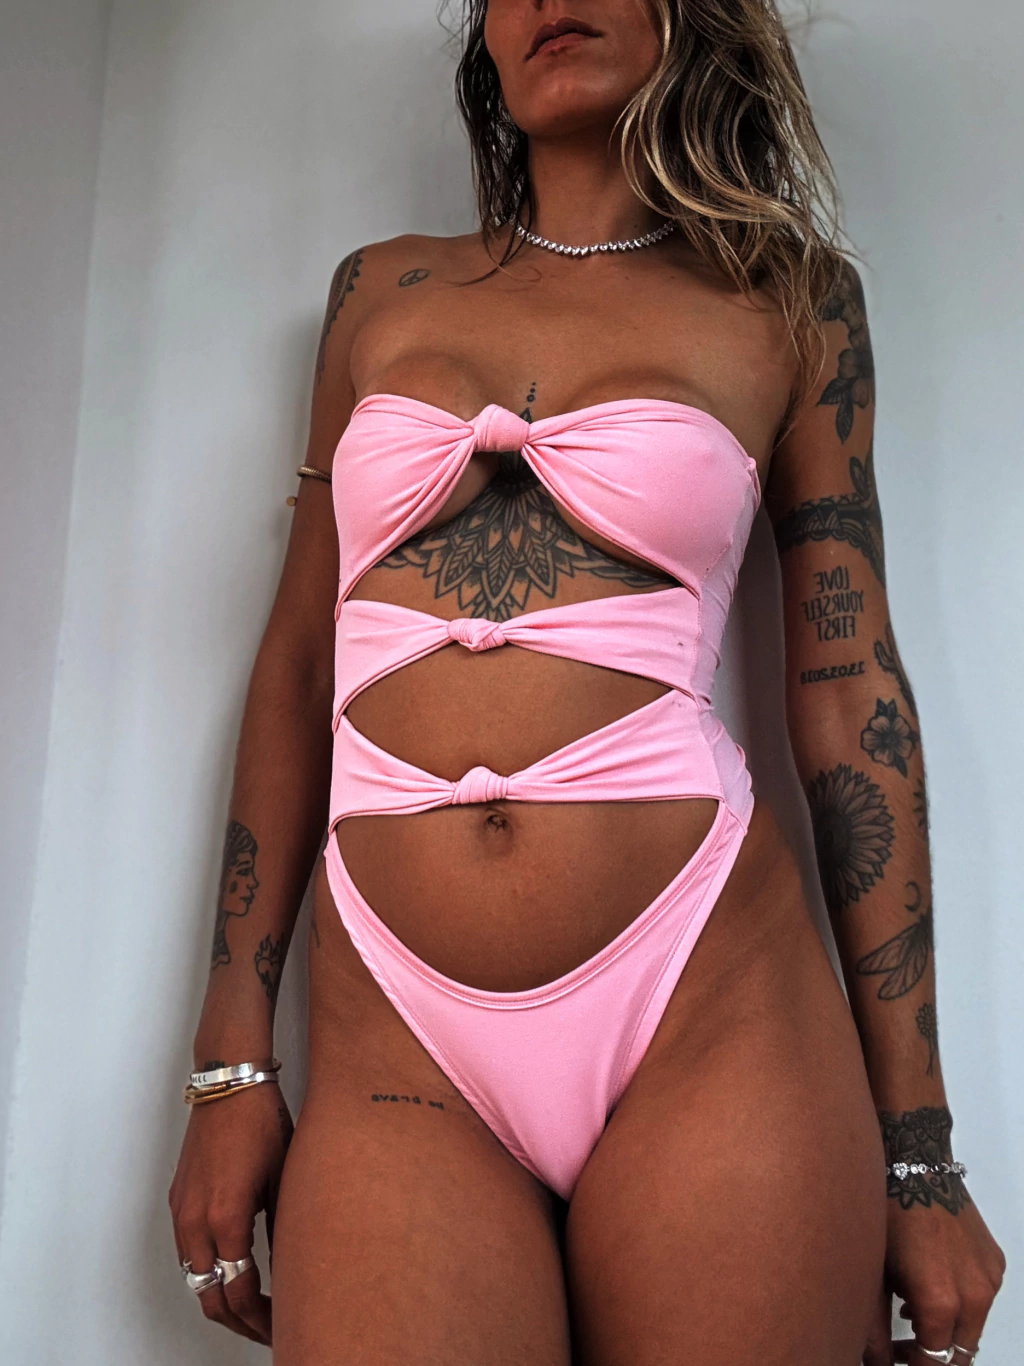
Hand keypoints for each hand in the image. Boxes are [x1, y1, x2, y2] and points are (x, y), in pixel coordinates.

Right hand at [168, 1081, 292, 1344]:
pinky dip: (208, 1270)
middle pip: (209, 1297)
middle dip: (238, 1320)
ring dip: (220, 1297)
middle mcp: (195, 1221)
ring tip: (255, 1304)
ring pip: (195, 1278)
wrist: (228, 1081)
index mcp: (225, 1218)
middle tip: (268, 1328)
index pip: (239, 1291)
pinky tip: (234, 1268)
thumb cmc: (260, 1120)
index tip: (280, 1327)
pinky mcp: (178, 1199)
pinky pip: (188, 1252)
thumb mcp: (284, 1179)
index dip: (261, 1319)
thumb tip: (292, 1271)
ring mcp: (182, 1210)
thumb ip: (282, 1232)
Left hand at [863, 1193, 1004, 1364]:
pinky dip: (959, 1303)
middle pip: (959, 1354)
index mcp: (942, 1303)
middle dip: (931, 1357)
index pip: (935, 1364)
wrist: (914, 1163)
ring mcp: (989, 1278)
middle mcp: (974, 1295)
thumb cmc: (888, 1210)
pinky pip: (980, 1298)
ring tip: (909, 1310)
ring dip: (946, 1330)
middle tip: (902, 1348)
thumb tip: (875, 1362)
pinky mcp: (994, 1262)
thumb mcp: (872, 1274)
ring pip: (971, 1328)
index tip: (897, 1361)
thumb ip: (875, 1330)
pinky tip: (928, 1285)